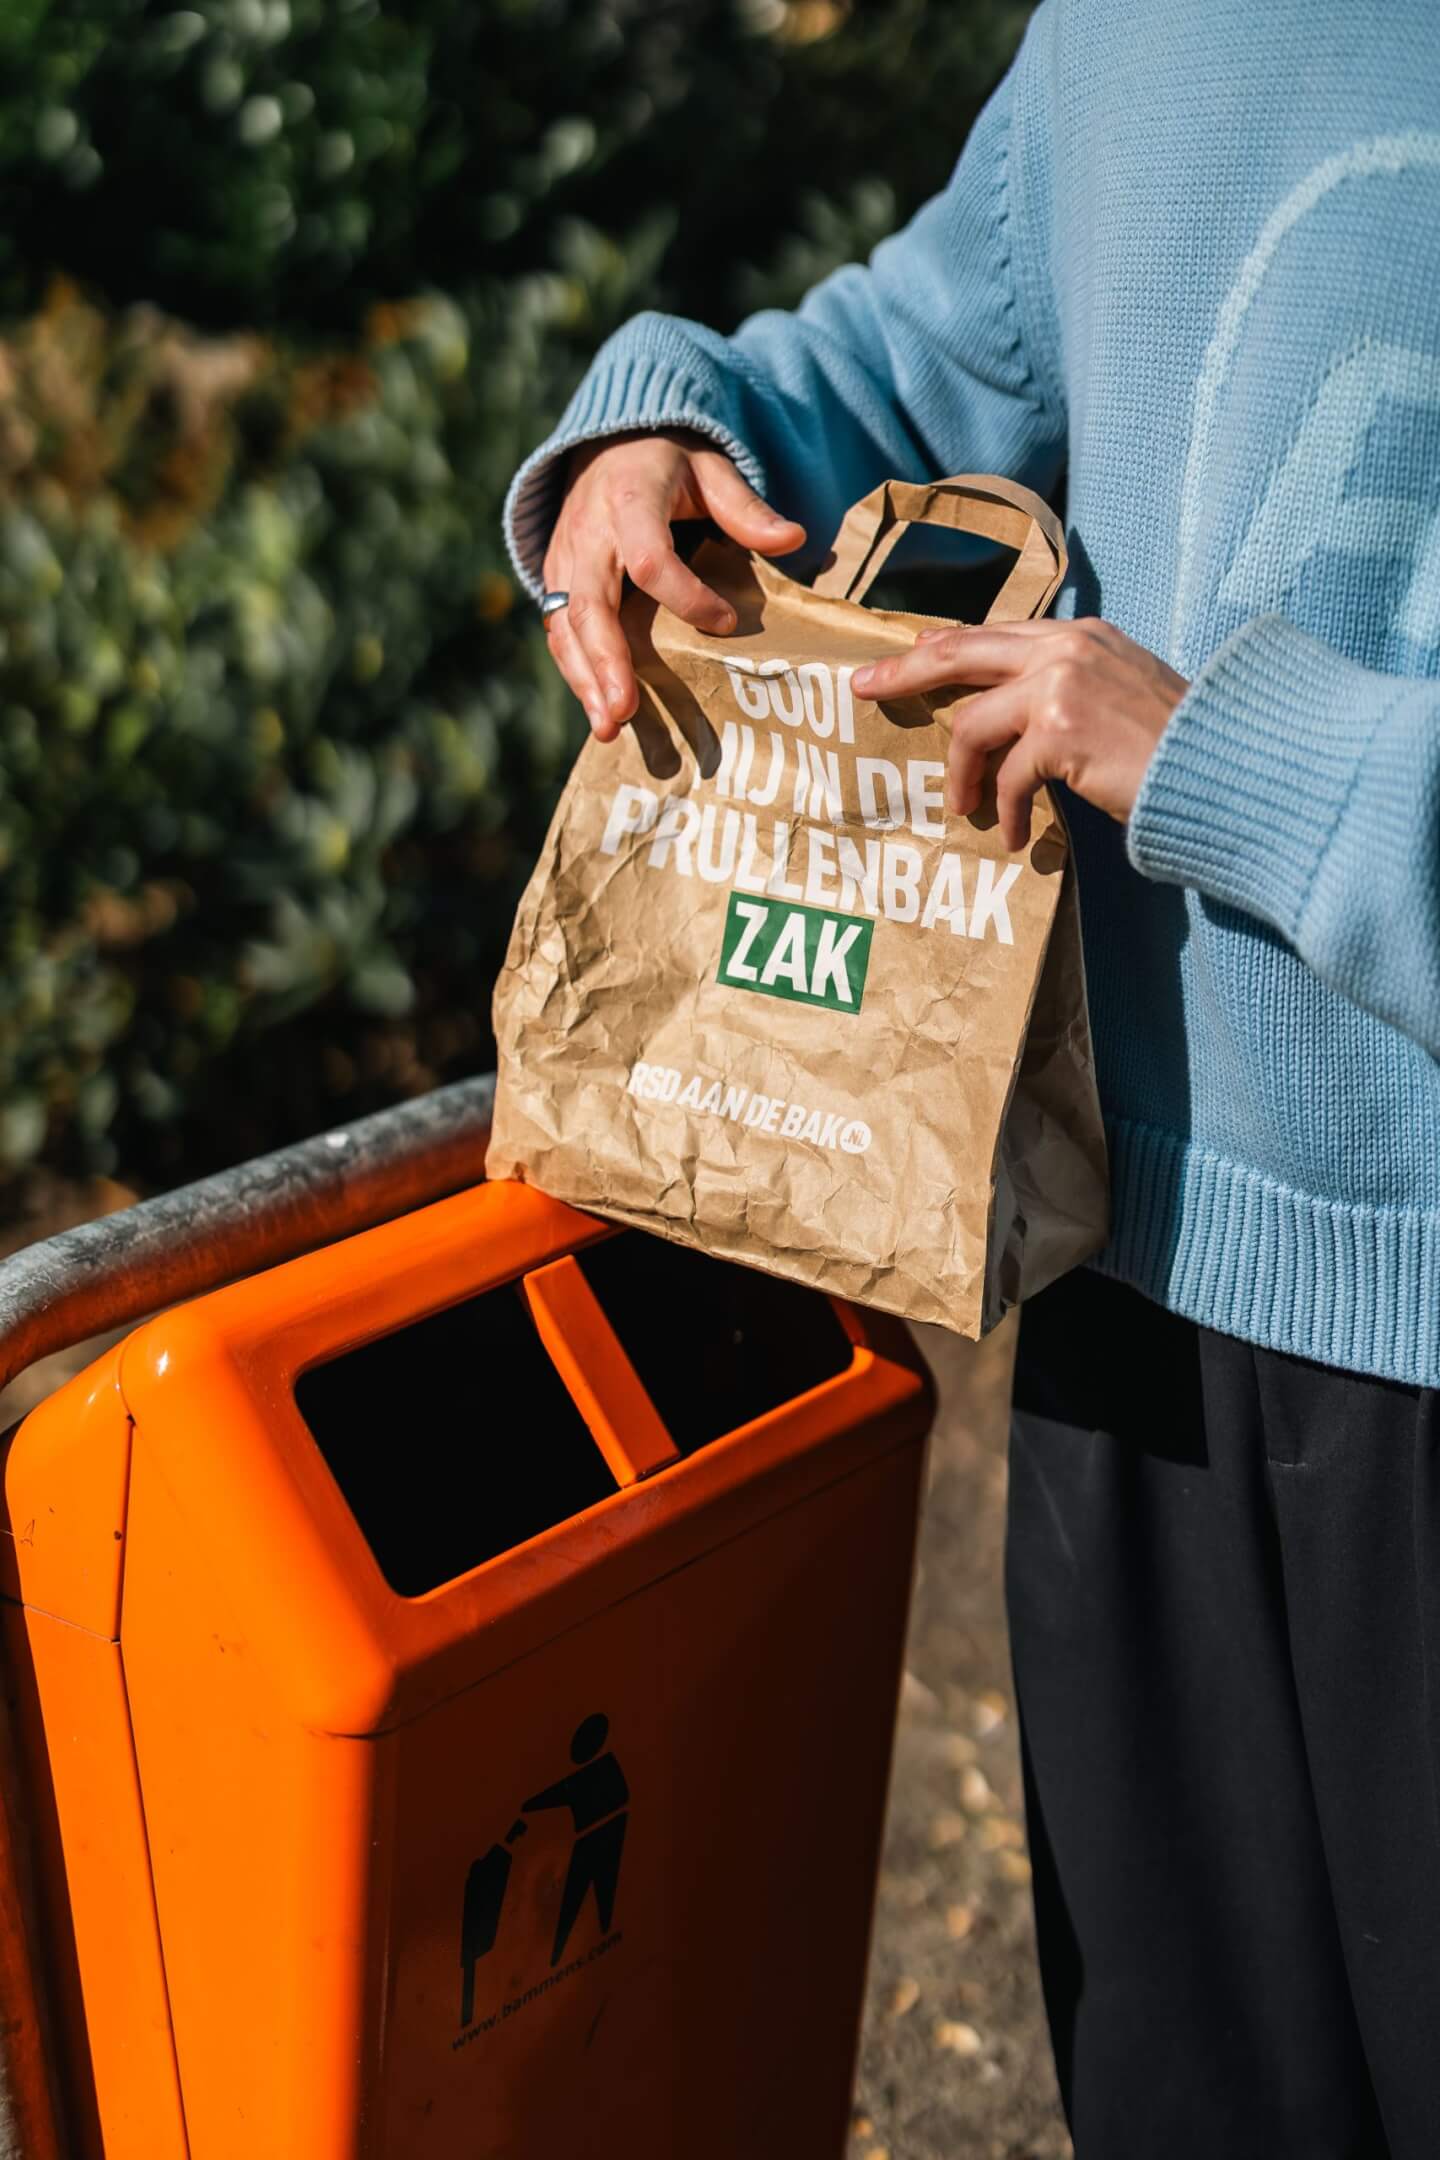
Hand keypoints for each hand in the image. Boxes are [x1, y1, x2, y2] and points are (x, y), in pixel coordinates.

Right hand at [542, 429, 805, 740]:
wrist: (605, 445)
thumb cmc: (666, 463)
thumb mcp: (710, 470)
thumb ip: (745, 507)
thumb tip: (795, 538)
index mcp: (630, 501)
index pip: (651, 559)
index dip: (687, 597)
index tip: (727, 624)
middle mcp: (588, 534)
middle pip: (591, 604)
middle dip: (607, 661)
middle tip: (626, 711)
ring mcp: (564, 560)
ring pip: (566, 627)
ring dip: (585, 681)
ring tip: (608, 729)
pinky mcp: (555, 581)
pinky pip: (560, 633)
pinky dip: (577, 674)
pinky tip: (599, 712)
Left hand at [851, 618, 1187, 849]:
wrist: (1223, 765)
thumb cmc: (1177, 745)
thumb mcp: (1120, 696)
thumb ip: (1068, 689)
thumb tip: (1013, 714)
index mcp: (1080, 636)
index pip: (994, 633)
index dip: (945, 646)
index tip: (909, 657)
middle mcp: (1067, 649)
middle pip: (961, 652)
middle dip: (906, 671)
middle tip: (865, 689)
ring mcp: (1061, 686)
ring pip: (972, 725)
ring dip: (961, 774)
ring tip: (964, 809)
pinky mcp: (1059, 732)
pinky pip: (1005, 778)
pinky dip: (1004, 812)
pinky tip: (1016, 837)